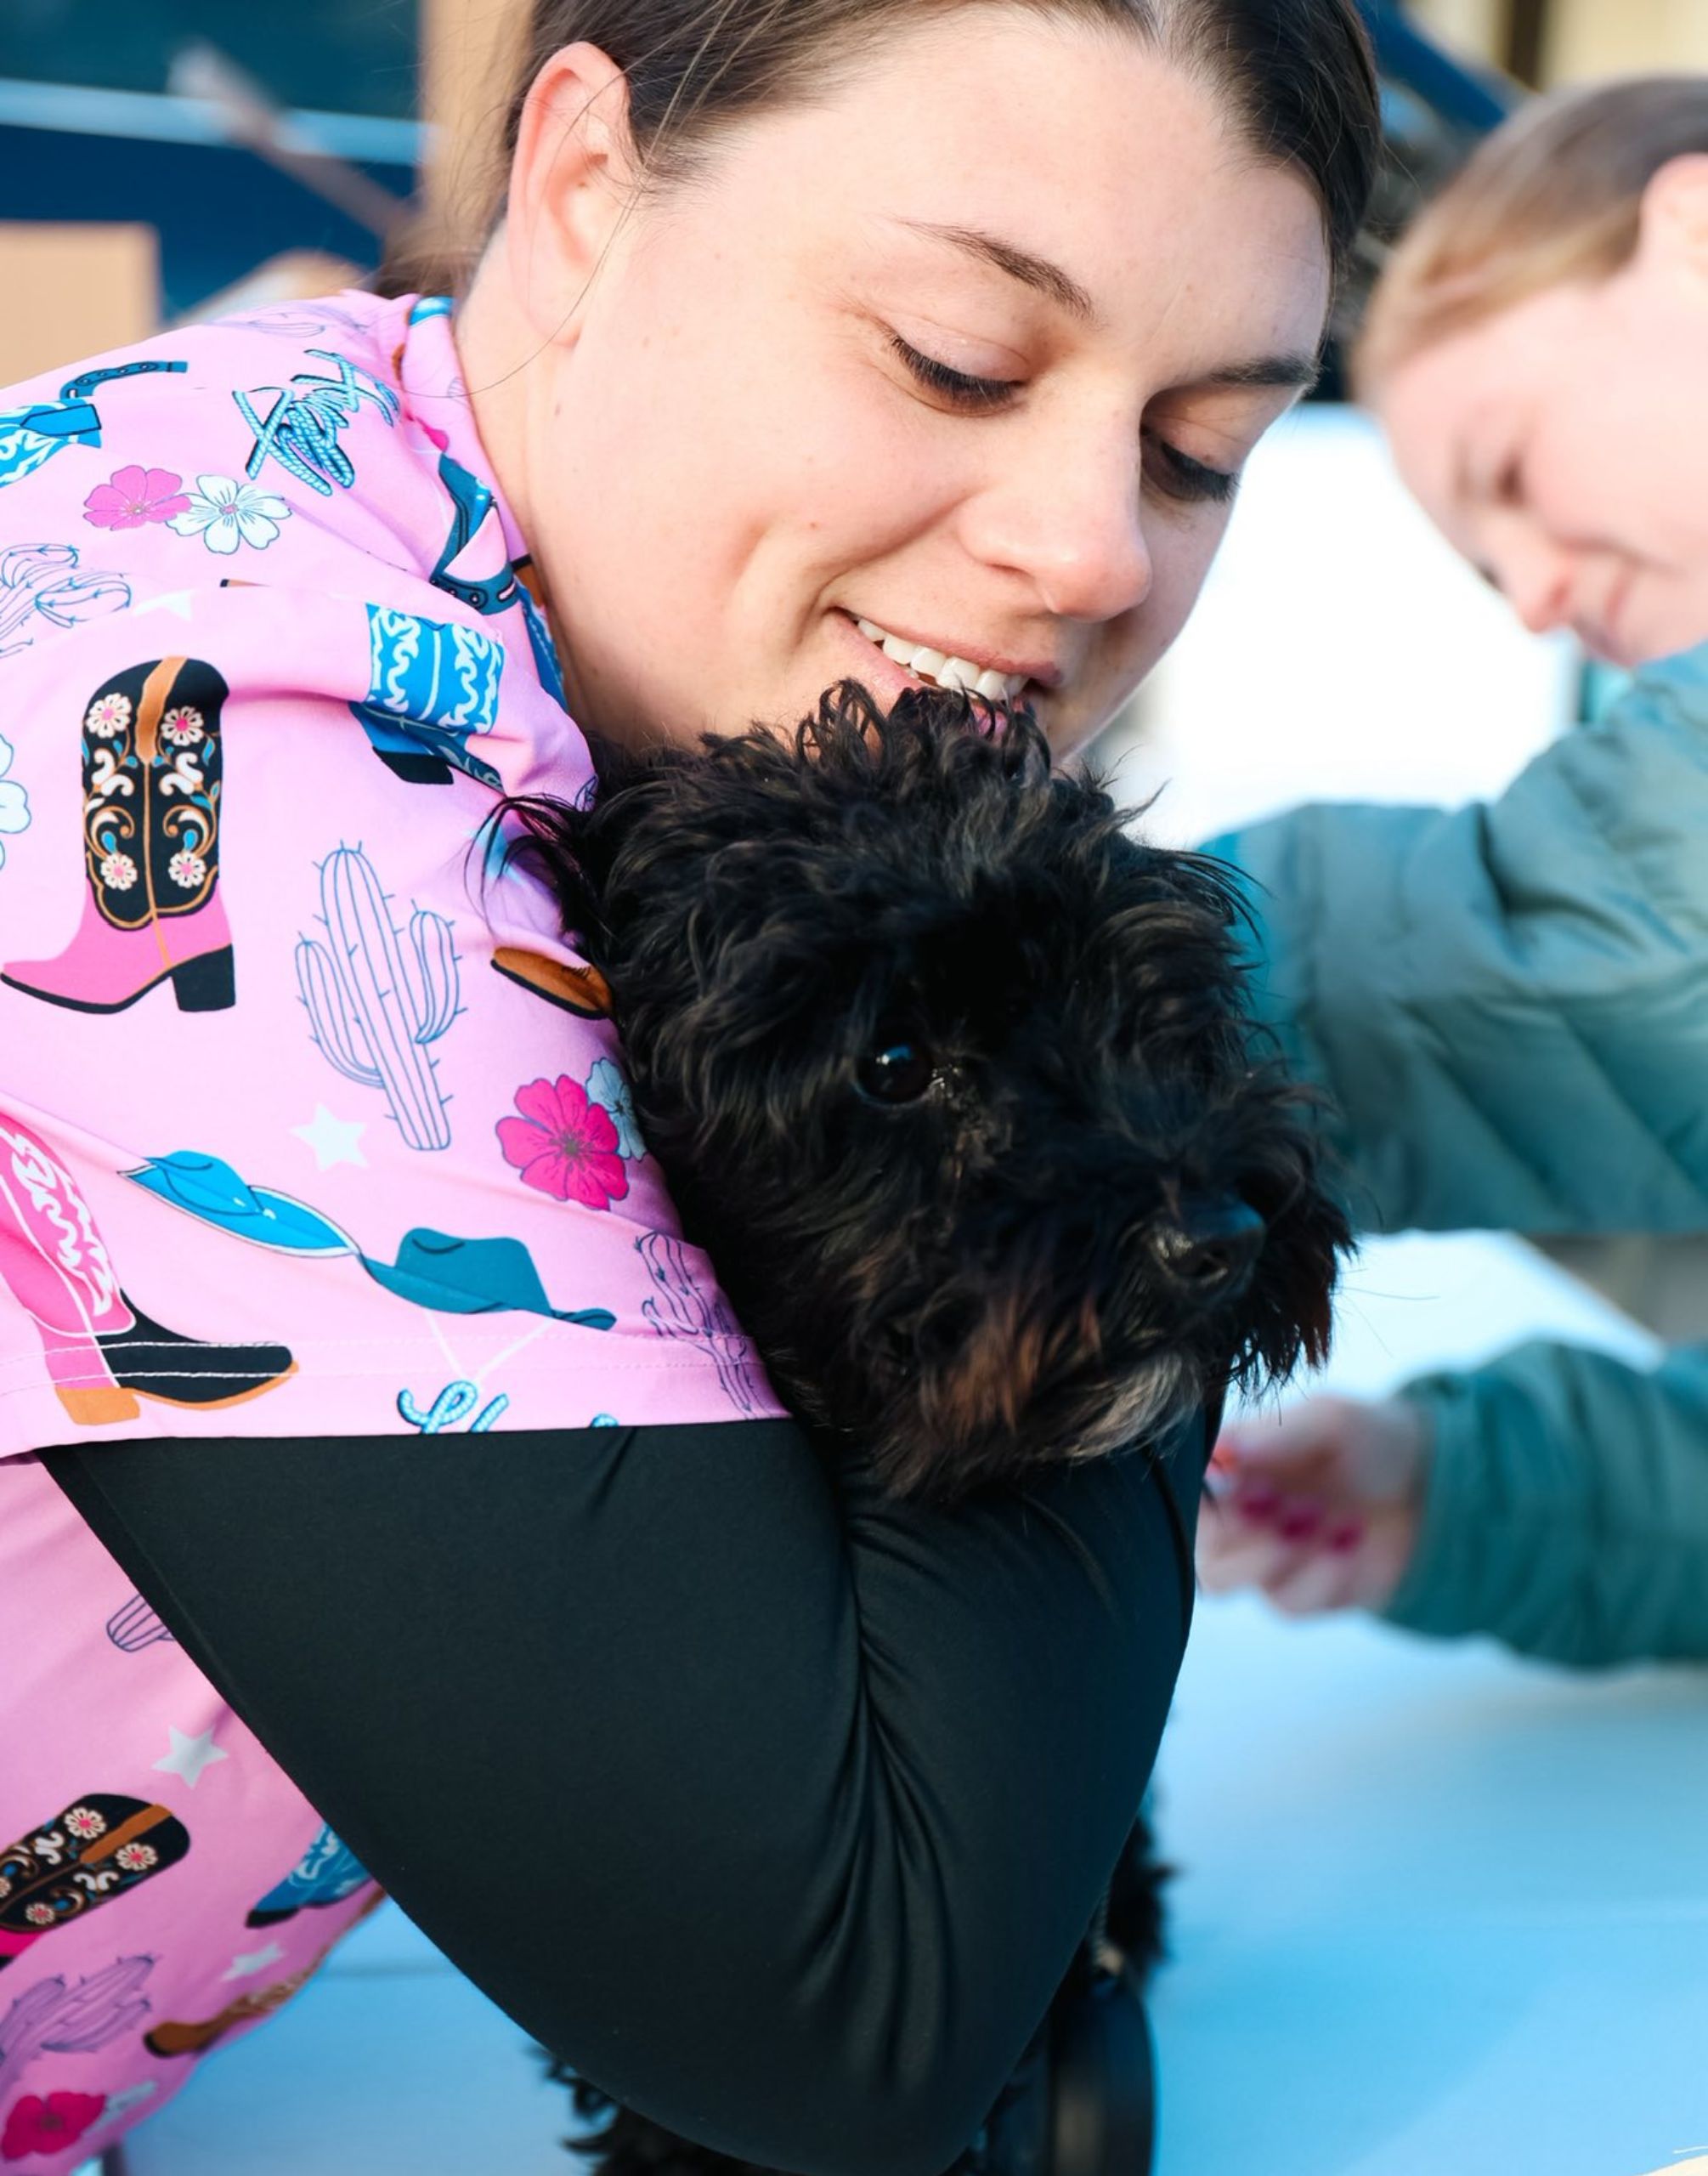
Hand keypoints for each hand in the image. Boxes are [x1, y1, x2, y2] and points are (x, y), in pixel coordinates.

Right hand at [1196, 1395, 1430, 1616]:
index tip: (1241, 1487)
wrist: (1433, 1490)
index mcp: (1229, 1467)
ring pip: (1224, 1583)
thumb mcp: (1331, 1421)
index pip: (1178, 1491)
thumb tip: (1223, 1450)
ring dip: (1277, 1555)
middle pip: (1189, 1548)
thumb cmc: (1371, 1441)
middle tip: (1291, 1514)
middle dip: (1236, 1538)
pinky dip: (1319, 1575)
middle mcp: (1234, 1514)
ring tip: (1326, 1521)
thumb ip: (1277, 1435)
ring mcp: (1262, 1558)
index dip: (1201, 1499)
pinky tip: (1349, 1542)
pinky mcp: (1298, 1592)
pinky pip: (1285, 1604)